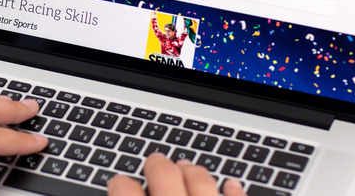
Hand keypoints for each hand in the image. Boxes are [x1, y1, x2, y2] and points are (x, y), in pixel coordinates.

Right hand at [108, 153, 246, 195]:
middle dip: (157, 165)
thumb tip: (122, 193)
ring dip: (194, 172)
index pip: (123, 191)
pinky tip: (231, 184)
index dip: (120, 184)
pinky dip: (234, 191)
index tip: (120, 183)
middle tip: (155, 161)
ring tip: (188, 166)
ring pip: (202, 183)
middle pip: (163, 177)